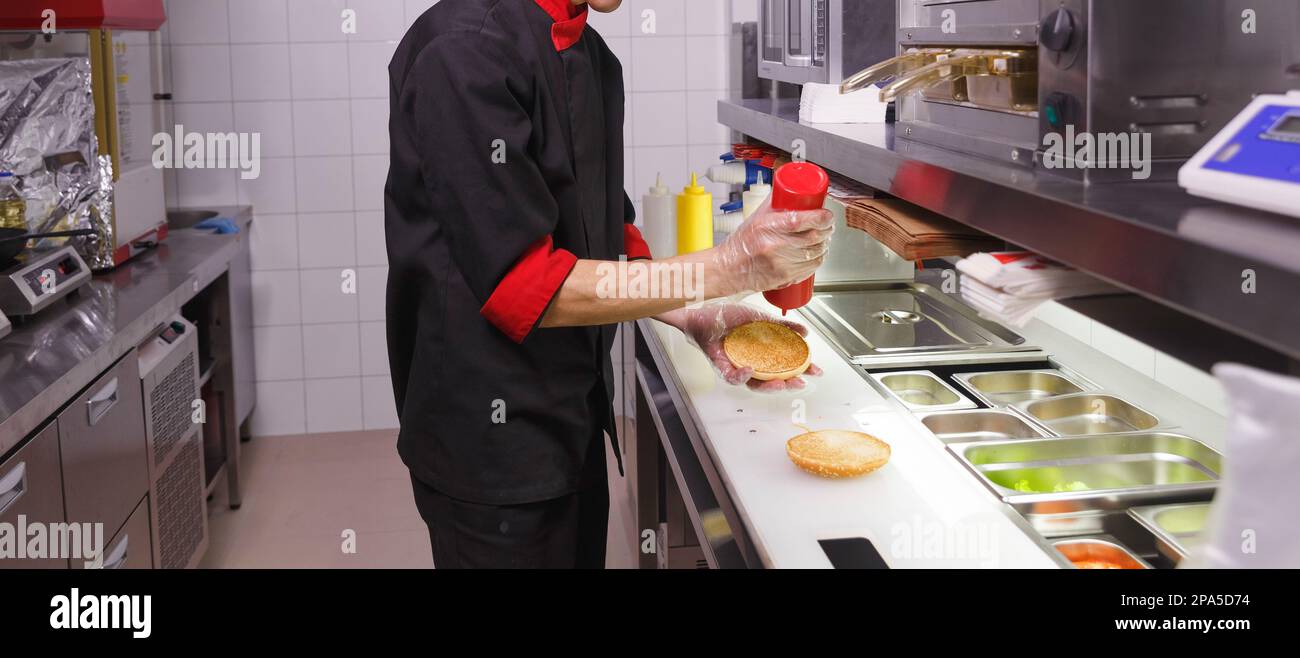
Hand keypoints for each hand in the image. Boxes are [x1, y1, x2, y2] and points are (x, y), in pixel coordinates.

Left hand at [671, 303, 822, 392]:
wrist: (704, 309)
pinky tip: (750, 369)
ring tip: (781, 384)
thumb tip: (805, 332)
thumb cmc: (729, 315)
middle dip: (789, 384)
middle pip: (771, 382)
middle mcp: (750, 364)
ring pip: (753, 384)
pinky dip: (741, 375)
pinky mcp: (721, 367)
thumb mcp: (761, 318)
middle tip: (802, 382)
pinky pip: (732, 377)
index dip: (799, 372)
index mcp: (761, 356)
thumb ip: (783, 326)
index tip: (815, 371)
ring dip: (768, 386)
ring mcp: (736, 368)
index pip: (782, 368)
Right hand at [709, 199, 833, 296]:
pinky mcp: (785, 277)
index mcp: (767, 227)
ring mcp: (781, 263)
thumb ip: (774, 204)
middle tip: (828, 225)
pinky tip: (817, 254)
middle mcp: (775, 246)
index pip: (802, 220)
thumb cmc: (740, 244)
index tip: (827, 215)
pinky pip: (810, 268)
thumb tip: (792, 191)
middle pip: (813, 237)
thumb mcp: (755, 218)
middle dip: (827, 230)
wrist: (728, 269)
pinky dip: (818, 260)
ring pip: (815, 253)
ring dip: (824, 245)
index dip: (821, 217)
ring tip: (823, 239)